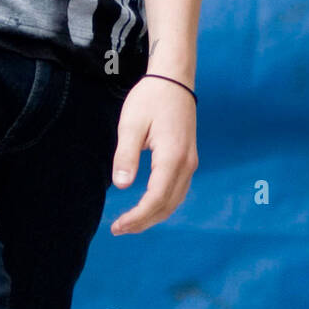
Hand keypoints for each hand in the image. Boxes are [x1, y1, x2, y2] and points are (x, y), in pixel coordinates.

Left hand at [109, 77, 197, 234]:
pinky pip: (178, 190)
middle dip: (144, 222)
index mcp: (172, 157)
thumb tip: (122, 186)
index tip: (117, 226)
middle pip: (167, 205)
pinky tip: (148, 205)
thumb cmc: (150, 98)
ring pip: (175, 200)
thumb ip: (126, 155)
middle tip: (119, 229)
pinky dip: (163, 203)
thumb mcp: (131, 123)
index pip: (156, 199)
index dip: (137, 217)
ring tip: (130, 222)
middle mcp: (186, 164)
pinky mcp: (189, 158)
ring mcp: (191, 162)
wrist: (174, 79)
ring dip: (154, 215)